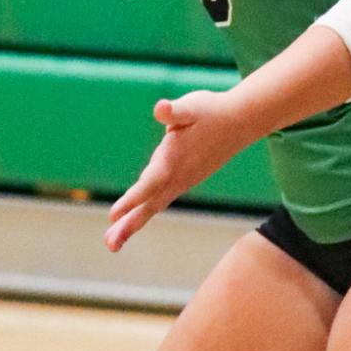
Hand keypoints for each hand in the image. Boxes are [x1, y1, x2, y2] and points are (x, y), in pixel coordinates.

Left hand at [106, 88, 246, 250]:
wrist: (240, 122)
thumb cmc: (212, 111)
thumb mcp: (192, 106)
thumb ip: (174, 111)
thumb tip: (161, 108)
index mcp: (175, 159)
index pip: (151, 182)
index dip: (132, 199)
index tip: (114, 215)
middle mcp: (179, 175)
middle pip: (150, 203)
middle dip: (129, 224)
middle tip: (110, 245)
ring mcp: (182, 180)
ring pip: (154, 205)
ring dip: (133, 224)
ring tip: (112, 243)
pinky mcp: (184, 180)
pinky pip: (160, 201)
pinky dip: (144, 213)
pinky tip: (132, 223)